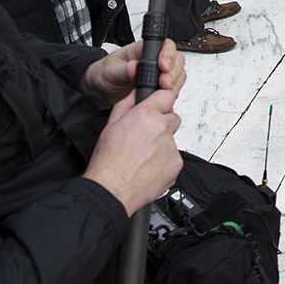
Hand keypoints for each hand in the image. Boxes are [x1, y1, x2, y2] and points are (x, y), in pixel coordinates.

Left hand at [80, 39, 186, 109]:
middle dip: (173, 71)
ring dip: (176, 82)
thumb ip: (123, 70)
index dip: (167, 54)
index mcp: (142, 50)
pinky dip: (173, 91)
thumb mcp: (110, 71)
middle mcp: (153, 59)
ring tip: (166, 90)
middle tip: (165, 83)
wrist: (100, 90)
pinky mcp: (158, 86)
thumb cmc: (104, 74)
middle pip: (176, 59)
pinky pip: (174, 85)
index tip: (163, 66)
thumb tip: (134, 67)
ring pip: (178, 72)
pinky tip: (166, 96)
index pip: (163, 45)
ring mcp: (158, 73)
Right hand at [83, 87, 183, 215]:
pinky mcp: (176, 164)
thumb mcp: (111, 124)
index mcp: (146, 115)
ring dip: (161, 145)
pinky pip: (173, 158)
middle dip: (161, 125)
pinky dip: (164, 162)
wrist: (111, 189)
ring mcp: (171, 147)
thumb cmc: (108, 161)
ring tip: (142, 157)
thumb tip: (135, 94)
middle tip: (144, 138)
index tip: (159, 106)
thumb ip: (126, 104)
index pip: (167, 96)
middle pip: (172, 118)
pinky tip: (148, 167)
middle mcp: (162, 128)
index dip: (161, 102)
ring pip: (171, 140)